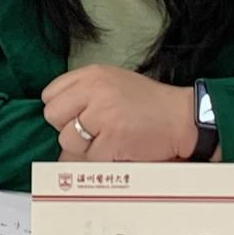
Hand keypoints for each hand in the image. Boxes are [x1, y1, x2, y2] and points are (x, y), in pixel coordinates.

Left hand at [41, 65, 196, 161]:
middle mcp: (94, 90)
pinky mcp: (111, 139)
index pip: (50, 93)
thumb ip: (84, 95)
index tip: (77, 117)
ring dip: (84, 148)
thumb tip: (59, 122)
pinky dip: (101, 160)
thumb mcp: (113, 83)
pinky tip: (119, 149)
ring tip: (109, 140)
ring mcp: (102, 114)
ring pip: (67, 140)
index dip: (62, 110)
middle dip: (68, 128)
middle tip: (92, 132)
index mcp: (93, 74)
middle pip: (53, 115)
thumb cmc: (149, 104)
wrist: (182, 118)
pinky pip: (88, 158)